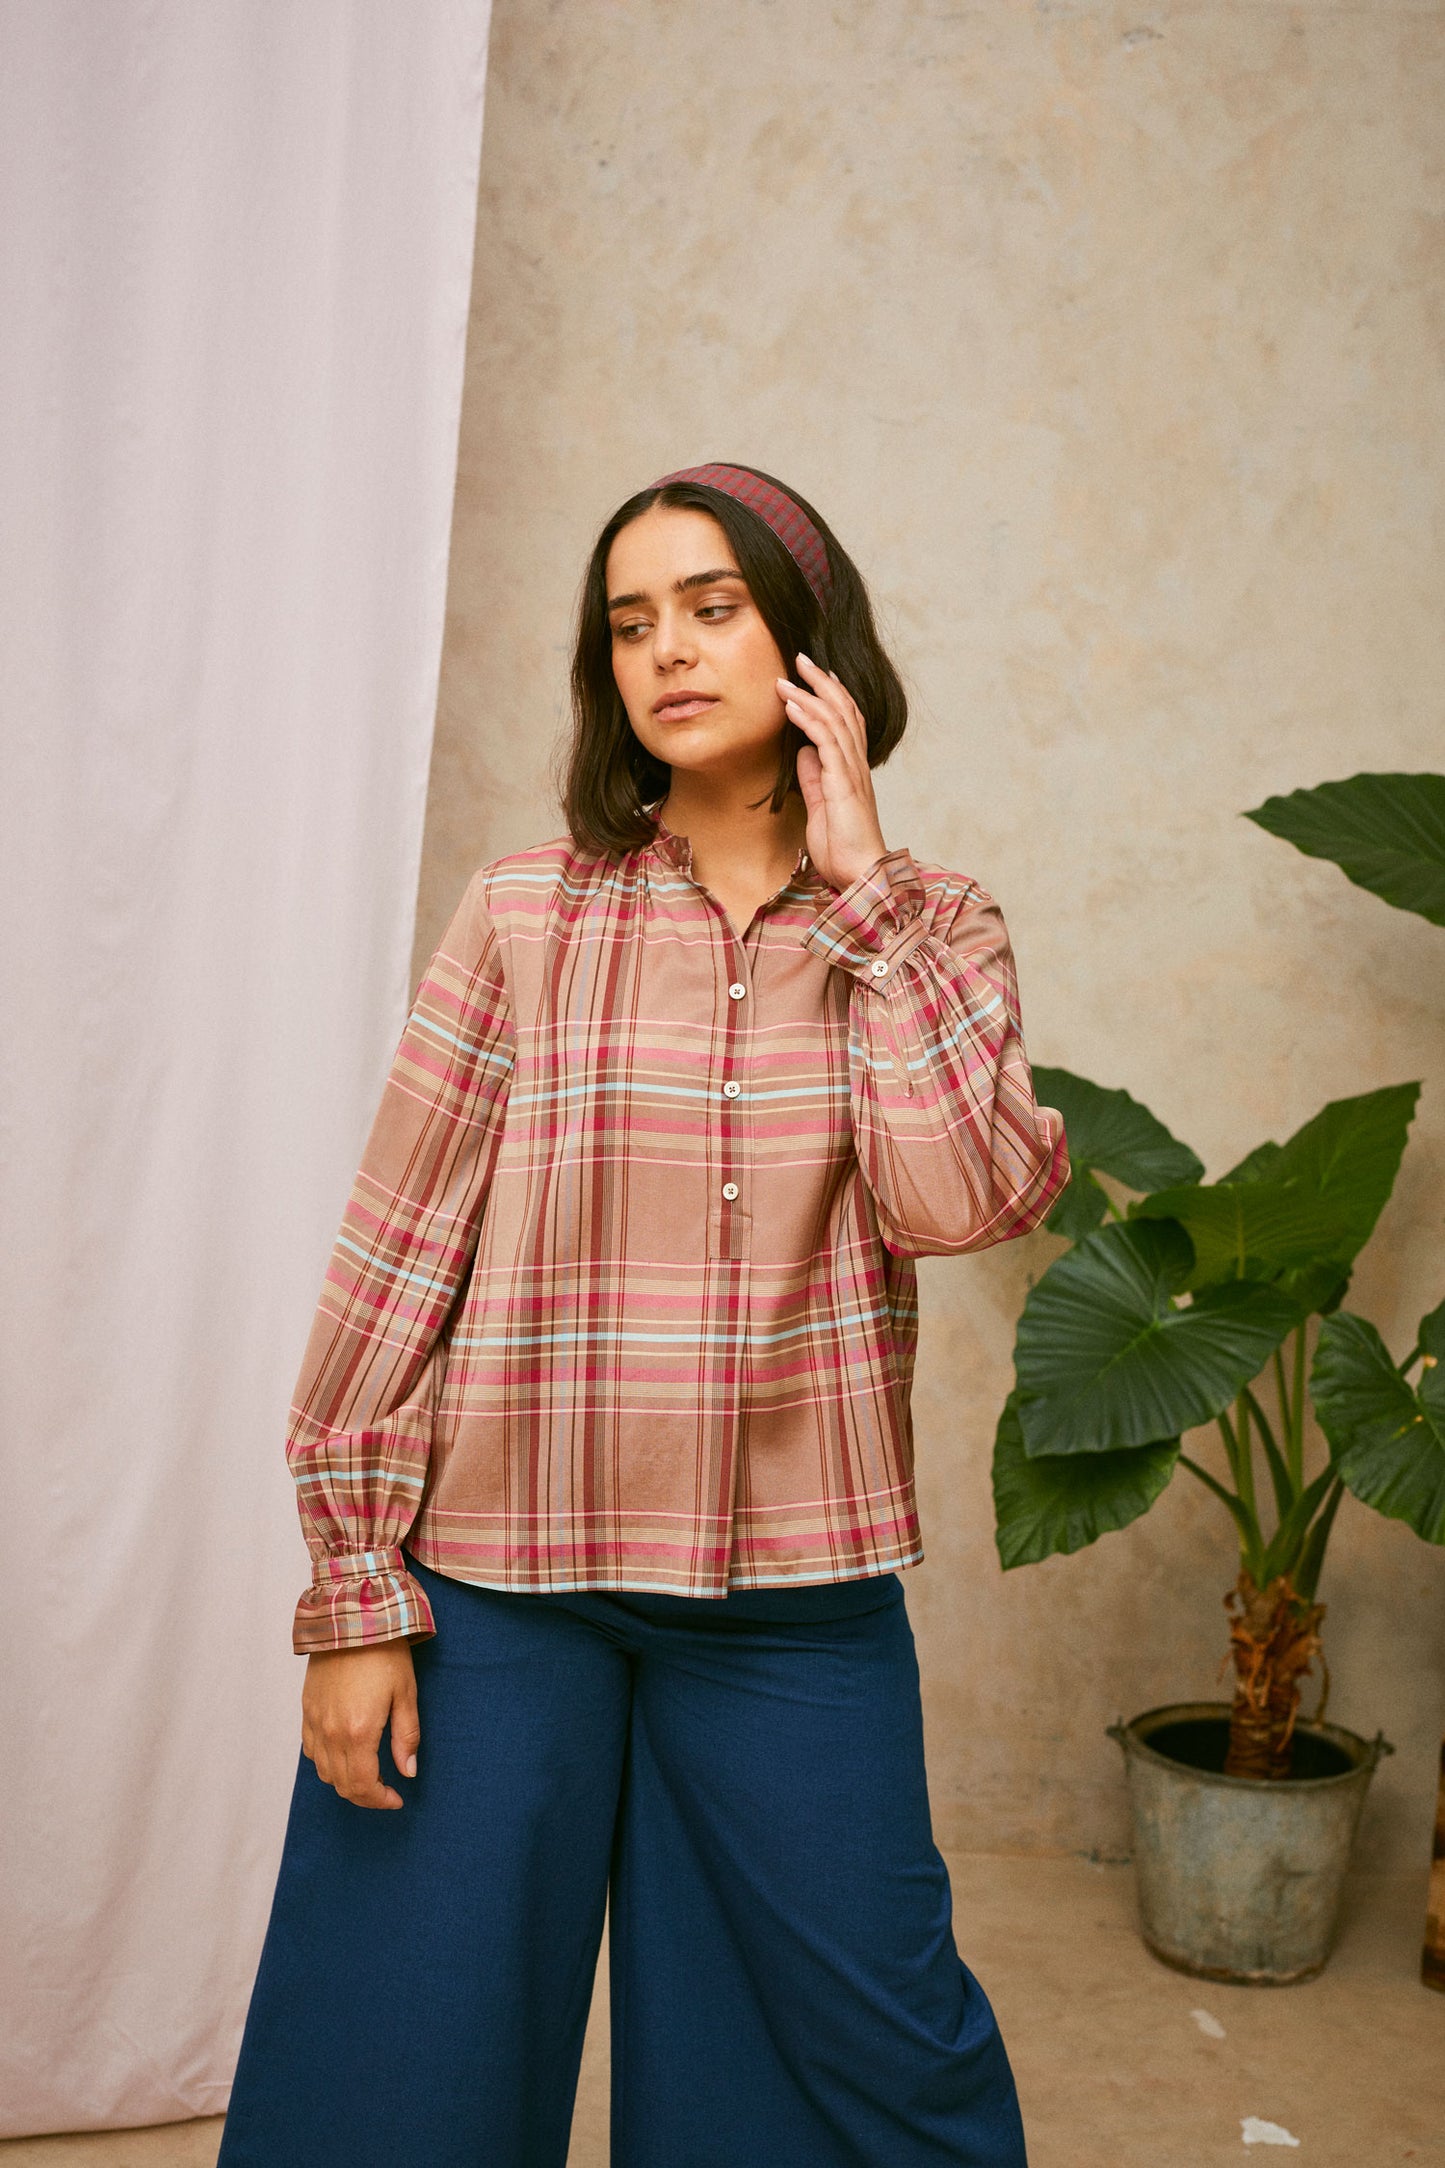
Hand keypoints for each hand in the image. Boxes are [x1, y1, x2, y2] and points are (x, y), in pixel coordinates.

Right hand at [302, 1642, 420, 1809]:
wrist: (351, 1617)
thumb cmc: (384, 1652)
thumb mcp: (405, 1693)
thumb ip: (406, 1737)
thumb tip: (408, 1772)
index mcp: (358, 1731)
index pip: (364, 1785)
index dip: (380, 1800)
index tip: (397, 1798)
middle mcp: (331, 1732)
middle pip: (342, 1785)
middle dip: (365, 1797)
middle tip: (386, 1792)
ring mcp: (315, 1721)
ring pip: (324, 1772)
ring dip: (345, 1782)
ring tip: (368, 1775)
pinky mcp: (307, 1709)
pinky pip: (311, 1750)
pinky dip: (327, 1763)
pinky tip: (345, 1755)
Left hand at [777, 653, 888, 891]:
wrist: (858, 873)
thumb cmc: (842, 846)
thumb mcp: (821, 805)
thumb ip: (814, 777)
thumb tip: (803, 752)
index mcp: (852, 769)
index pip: (846, 721)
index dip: (832, 694)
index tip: (815, 674)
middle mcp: (856, 764)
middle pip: (843, 710)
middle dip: (820, 682)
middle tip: (800, 658)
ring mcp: (852, 772)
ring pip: (834, 720)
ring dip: (809, 695)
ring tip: (787, 678)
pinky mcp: (844, 784)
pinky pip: (826, 742)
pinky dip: (808, 720)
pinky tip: (791, 706)